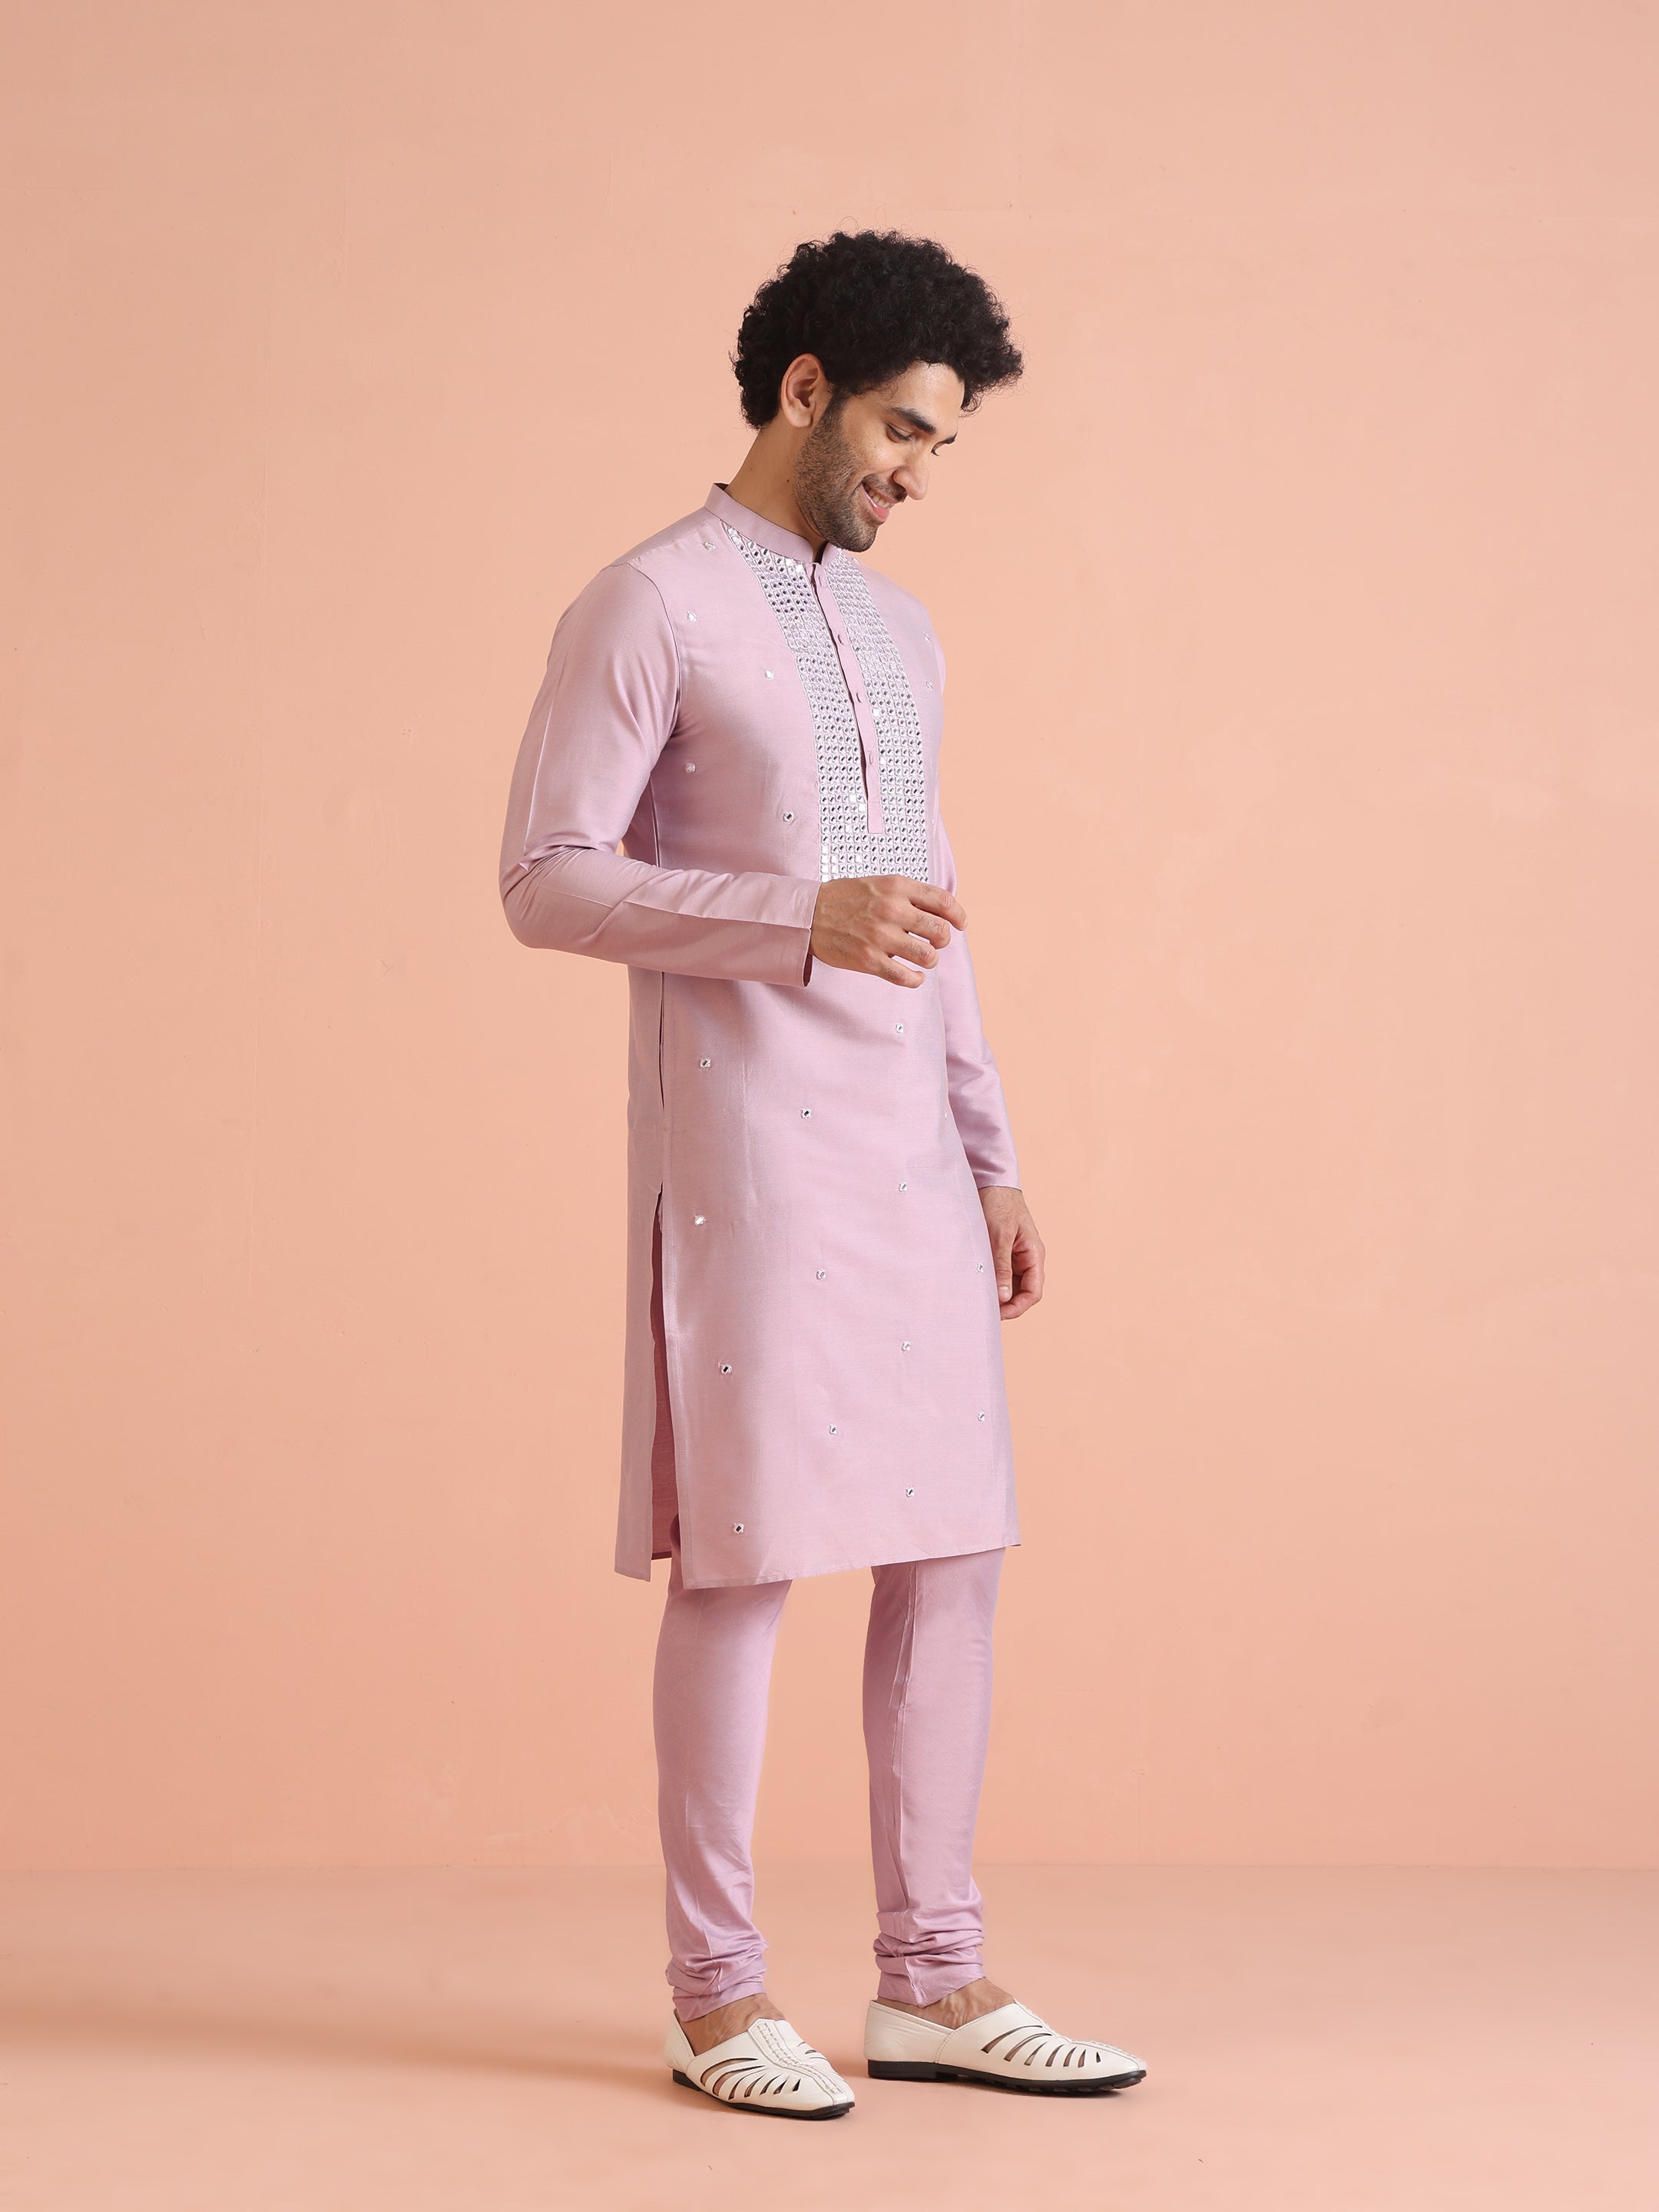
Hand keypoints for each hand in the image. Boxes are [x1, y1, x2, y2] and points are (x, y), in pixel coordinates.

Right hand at [809, 875, 966, 987]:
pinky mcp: (869, 960)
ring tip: (922, 959)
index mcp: (897, 887)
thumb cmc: (845, 899)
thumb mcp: (879, 884)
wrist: (809, 915)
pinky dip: (916, 980)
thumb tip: (941, 912)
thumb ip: (908, 894)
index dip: (958, 916)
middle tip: (934, 943)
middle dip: (943, 941)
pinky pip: (905, 977)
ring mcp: (881, 937)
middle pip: (941, 931)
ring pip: (927, 956)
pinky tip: (914, 976)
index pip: (943, 901)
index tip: (961, 924)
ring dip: (930, 960)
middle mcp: (892, 910)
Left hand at [979, 1186, 1043, 1317]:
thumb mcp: (999, 1235)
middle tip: (983, 1309)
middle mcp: (1027, 1259)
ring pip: (1009, 1285)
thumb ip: (1001, 1266)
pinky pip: (999, 1274)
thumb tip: (1003, 1298)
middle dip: (1005, 1304)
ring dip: (996, 1293)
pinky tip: (976, 1283)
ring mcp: (1015, 1256)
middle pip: (1021, 1293)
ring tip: (977, 1297)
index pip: (1033, 1292)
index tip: (997, 1313)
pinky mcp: (1002, 1253)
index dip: (1018, 1307)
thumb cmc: (999, 1204)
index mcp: (1034, 1255)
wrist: (991, 1181)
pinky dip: (990, 1281)